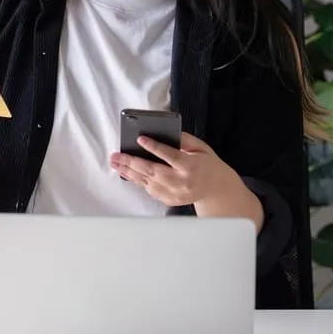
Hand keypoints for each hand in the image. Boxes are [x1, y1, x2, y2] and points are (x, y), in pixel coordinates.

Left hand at [109, 131, 230, 207]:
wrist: (216, 188)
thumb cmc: (207, 164)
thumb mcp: (201, 147)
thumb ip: (184, 140)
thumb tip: (165, 132)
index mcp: (191, 166)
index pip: (170, 155)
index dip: (154, 147)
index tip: (141, 139)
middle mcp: (182, 181)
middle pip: (153, 171)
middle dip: (132, 162)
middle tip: (117, 155)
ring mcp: (175, 193)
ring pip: (148, 182)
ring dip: (129, 172)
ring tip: (116, 163)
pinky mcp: (170, 200)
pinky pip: (150, 190)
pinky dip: (138, 181)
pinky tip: (128, 173)